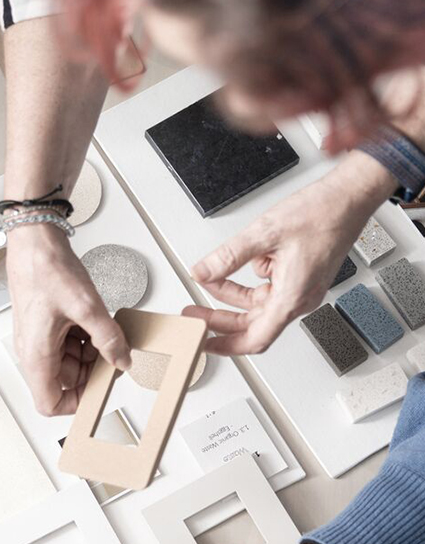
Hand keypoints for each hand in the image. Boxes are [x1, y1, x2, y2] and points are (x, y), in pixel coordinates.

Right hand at [6, 223, 130, 416]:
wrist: (33, 242)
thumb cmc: (45, 269)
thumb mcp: (86, 306)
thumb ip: (108, 339)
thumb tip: (122, 360)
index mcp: (36, 355)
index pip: (50, 404)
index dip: (76, 404)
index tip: (100, 391)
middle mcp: (33, 352)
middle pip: (65, 382)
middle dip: (91, 370)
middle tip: (112, 352)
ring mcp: (38, 340)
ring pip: (69, 362)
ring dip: (89, 352)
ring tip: (101, 329)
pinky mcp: (45, 327)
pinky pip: (67, 344)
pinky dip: (83, 337)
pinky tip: (92, 319)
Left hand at [183, 153, 395, 355]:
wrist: (349, 197)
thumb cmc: (322, 214)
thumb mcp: (264, 233)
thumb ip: (228, 257)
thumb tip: (202, 272)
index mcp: (293, 297)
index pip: (255, 339)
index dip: (226, 346)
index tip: (205, 344)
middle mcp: (299, 298)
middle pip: (251, 323)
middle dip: (219, 317)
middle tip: (193, 312)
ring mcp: (301, 288)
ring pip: (256, 303)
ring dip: (231, 293)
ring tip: (208, 278)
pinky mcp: (300, 277)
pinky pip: (267, 287)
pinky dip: (249, 278)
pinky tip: (245, 257)